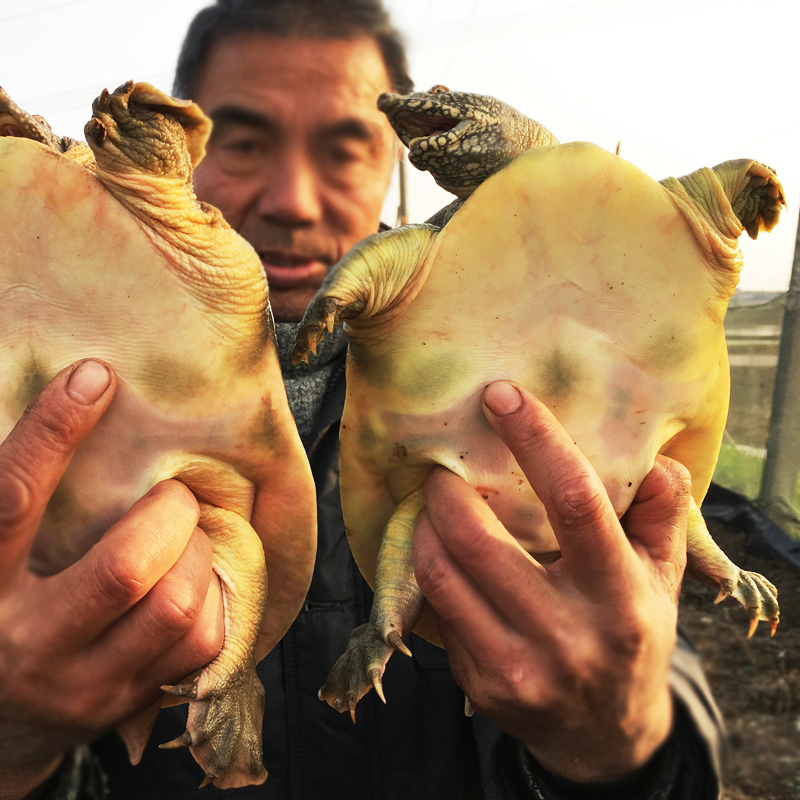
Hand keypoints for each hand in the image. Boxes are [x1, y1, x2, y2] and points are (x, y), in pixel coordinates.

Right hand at [0, 361, 223, 799]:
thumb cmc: (0, 612)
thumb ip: (19, 505)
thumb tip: (78, 398)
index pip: (12, 501)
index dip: (53, 432)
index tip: (95, 376)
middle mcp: (28, 640)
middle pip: (126, 567)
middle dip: (170, 513)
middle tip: (175, 496)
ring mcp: (84, 683)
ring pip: (175, 606)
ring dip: (199, 554)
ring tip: (188, 540)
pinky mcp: (130, 702)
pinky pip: (202, 643)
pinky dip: (215, 598)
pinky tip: (196, 581)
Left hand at [413, 380, 689, 783]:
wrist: (605, 736)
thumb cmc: (632, 636)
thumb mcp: (662, 577)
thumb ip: (660, 515)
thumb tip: (653, 460)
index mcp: (618, 595)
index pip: (573, 500)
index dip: (535, 439)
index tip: (500, 396)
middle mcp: (565, 633)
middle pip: (478, 538)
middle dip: (447, 489)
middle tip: (445, 470)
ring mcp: (516, 666)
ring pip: (441, 572)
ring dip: (425, 526)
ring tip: (435, 507)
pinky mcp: (479, 684)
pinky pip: (438, 609)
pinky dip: (433, 570)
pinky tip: (443, 557)